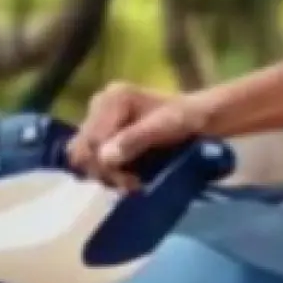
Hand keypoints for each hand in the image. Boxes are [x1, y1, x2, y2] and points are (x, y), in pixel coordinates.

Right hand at [65, 82, 210, 187]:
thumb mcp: (166, 126)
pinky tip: (127, 179)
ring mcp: (100, 122)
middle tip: (132, 183)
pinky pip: (93, 161)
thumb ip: (135, 139)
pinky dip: (108, 174)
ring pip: (85, 159)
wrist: (200, 120)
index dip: (105, 164)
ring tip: (132, 182)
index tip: (130, 181)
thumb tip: (104, 157)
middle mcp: (99, 106)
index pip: (91, 139)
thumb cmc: (187, 119)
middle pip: (83, 150)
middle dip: (106, 172)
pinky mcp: (104, 137)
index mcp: (113, 98)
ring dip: (108, 176)